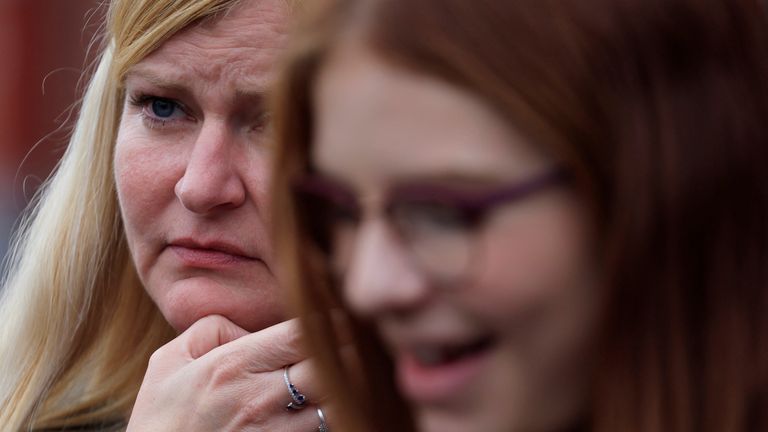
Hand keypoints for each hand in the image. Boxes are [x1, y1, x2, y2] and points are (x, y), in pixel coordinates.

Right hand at [126, 315, 326, 431]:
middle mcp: (259, 399)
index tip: (333, 319)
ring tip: (339, 379)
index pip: (301, 333)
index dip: (326, 323)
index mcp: (234, 365)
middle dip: (344, 354)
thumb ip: (210, 328)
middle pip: (328, 368)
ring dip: (340, 390)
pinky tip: (321, 408)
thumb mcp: (168, 362)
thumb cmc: (160, 421)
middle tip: (348, 347)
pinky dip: (327, 418)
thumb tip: (251, 328)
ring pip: (332, 404)